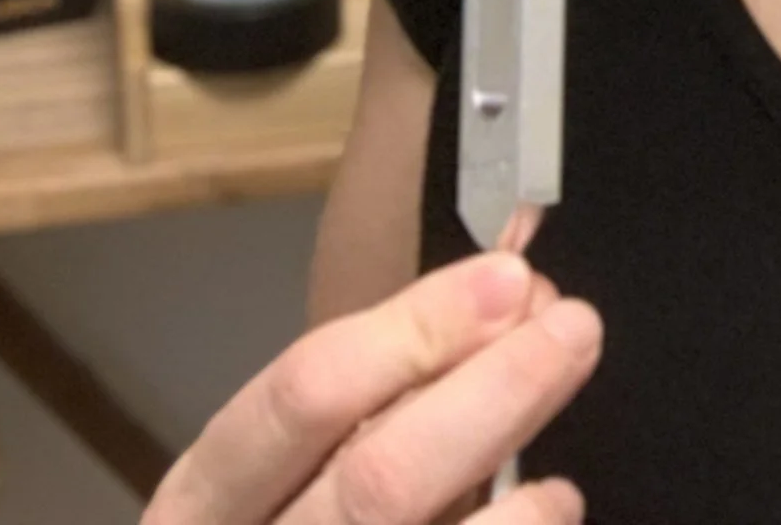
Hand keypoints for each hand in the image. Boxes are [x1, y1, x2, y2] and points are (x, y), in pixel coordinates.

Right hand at [145, 252, 602, 524]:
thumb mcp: (291, 471)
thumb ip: (380, 399)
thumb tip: (513, 308)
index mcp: (203, 500)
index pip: (304, 394)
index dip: (413, 327)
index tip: (507, 280)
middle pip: (377, 480)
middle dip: (490, 393)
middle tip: (577, 328)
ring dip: (517, 506)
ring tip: (564, 474)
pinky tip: (548, 512)